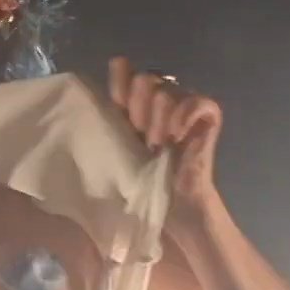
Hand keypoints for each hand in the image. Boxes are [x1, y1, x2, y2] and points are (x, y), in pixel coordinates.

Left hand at [107, 56, 224, 214]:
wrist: (173, 211)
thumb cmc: (139, 191)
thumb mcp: (113, 157)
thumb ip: (102, 132)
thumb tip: (82, 115)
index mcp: (132, 113)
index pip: (124, 78)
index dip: (118, 80)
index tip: (116, 97)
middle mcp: (158, 106)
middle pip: (146, 79)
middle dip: (138, 103)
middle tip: (139, 133)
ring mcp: (184, 111)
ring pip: (168, 89)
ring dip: (159, 116)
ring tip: (157, 144)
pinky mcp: (207, 121)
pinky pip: (201, 101)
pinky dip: (187, 113)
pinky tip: (178, 134)